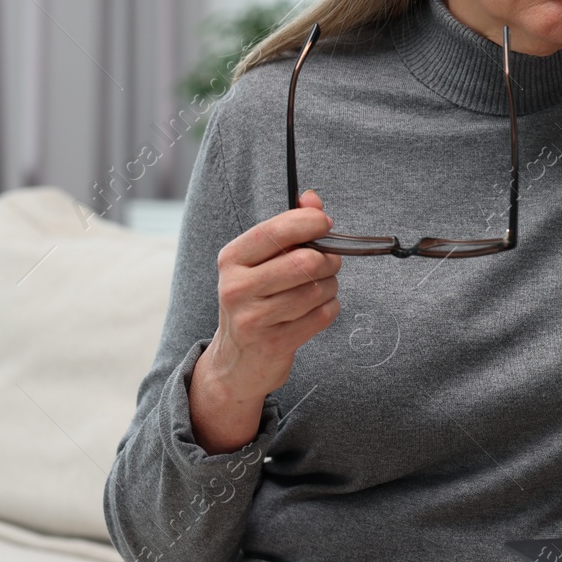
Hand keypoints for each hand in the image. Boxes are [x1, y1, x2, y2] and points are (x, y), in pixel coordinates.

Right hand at [189, 189, 341, 452]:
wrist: (236, 362)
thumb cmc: (255, 300)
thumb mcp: (261, 262)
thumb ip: (288, 228)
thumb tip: (312, 198)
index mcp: (232, 259)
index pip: (276, 230)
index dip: (310, 222)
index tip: (325, 224)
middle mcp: (237, 287)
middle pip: (306, 262)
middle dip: (328, 259)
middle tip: (329, 262)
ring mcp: (253, 318)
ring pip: (317, 289)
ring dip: (330, 286)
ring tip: (320, 289)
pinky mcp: (273, 344)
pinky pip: (322, 315)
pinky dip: (329, 309)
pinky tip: (316, 310)